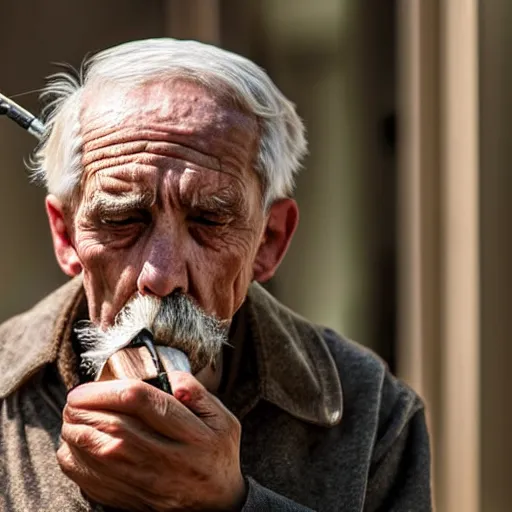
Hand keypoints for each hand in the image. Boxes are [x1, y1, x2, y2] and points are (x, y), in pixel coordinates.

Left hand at [57, 373, 246, 510]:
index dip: (107, 390)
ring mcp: (151, 481)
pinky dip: (76, 463)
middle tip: (72, 400)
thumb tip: (170, 377)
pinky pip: (95, 482)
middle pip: (116, 427)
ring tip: (70, 418)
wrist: (218, 504)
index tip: (87, 387)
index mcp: (193, 433)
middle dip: (86, 410)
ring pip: (101, 455)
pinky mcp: (135, 498)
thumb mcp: (223, 419)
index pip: (142, 401)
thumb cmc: (217, 453)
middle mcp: (170, 458)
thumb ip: (198, 393)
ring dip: (77, 433)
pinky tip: (71, 446)